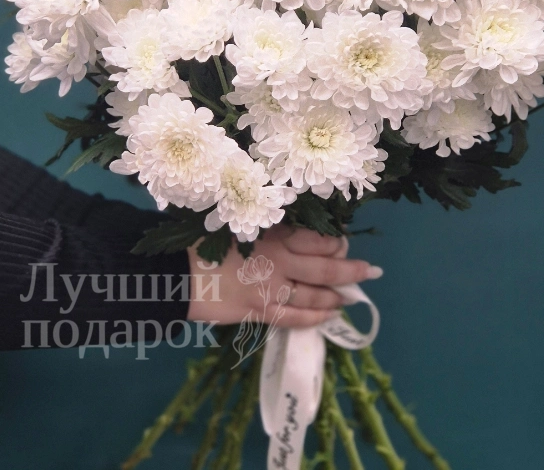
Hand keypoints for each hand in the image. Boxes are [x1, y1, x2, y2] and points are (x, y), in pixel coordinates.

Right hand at [186, 223, 382, 327]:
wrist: (174, 271)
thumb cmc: (202, 240)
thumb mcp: (238, 223)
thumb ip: (267, 229)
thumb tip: (293, 234)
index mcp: (273, 233)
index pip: (316, 238)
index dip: (335, 242)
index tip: (343, 242)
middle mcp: (279, 260)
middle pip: (324, 266)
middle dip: (350, 270)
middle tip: (369, 271)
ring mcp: (271, 288)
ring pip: (314, 294)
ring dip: (335, 296)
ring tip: (349, 298)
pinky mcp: (259, 311)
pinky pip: (294, 318)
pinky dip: (314, 319)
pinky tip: (327, 317)